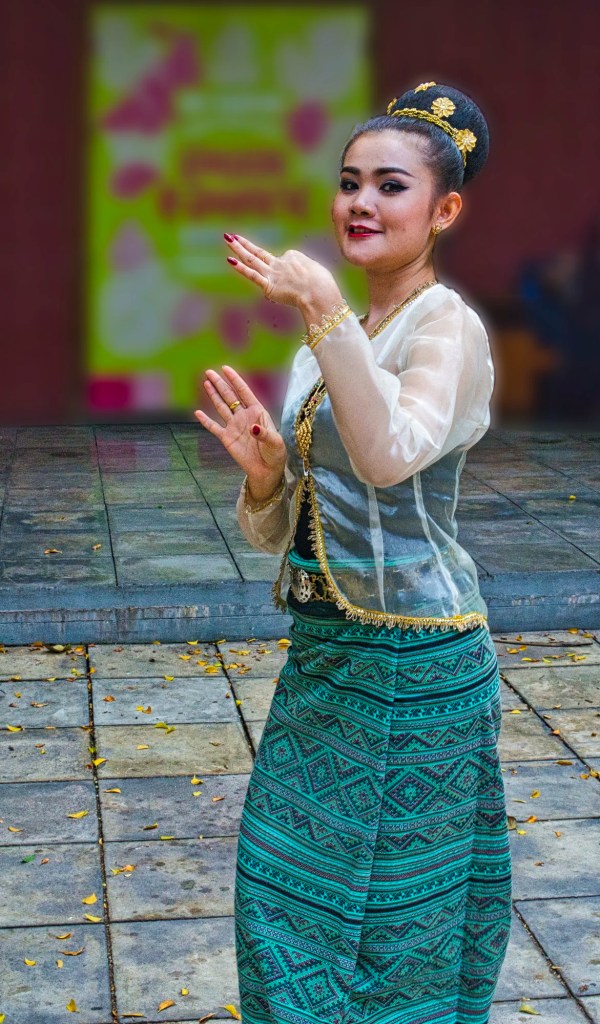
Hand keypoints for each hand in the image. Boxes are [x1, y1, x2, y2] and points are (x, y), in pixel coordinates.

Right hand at [194, 365, 286, 497]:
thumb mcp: (275, 442)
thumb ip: (264, 434)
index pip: (244, 392)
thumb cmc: (275, 454)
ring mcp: (234, 426)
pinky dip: (206, 420)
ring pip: (221, 407)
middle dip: (220, 383)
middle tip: (209, 371)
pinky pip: (214, 427)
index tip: (225, 368)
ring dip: (214, 395)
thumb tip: (253, 428)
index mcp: (257, 412)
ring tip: (206, 382)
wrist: (267, 470)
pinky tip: (198, 412)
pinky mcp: (227, 438)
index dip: (235, 380)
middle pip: (230, 396)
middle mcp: (244, 416)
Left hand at [224, 232, 340, 312]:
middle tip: (232, 235)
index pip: (283, 261)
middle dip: (244, 244)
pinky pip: (252, 275)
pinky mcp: (269, 286)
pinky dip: (240, 268)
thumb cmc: (322, 285)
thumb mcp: (316, 272)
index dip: (287, 271)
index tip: (298, 281)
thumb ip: (304, 273)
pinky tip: (230, 260)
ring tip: (227, 238)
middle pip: (259, 252)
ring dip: (238, 248)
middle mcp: (280, 262)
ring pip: (252, 259)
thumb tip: (299, 280)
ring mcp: (273, 273)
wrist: (319, 292)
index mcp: (293, 257)